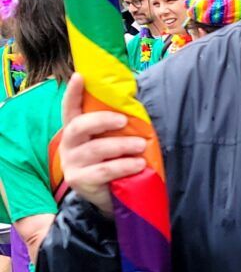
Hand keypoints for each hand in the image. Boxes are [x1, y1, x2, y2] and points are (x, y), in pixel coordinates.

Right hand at [60, 74, 146, 216]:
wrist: (107, 194)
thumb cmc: (110, 158)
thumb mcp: (108, 138)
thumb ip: (114, 123)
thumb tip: (134, 97)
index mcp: (75, 129)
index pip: (70, 107)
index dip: (73, 92)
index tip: (80, 76)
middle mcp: (69, 144)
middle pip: (79, 126)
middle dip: (102, 120)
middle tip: (124, 121)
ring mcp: (72, 163)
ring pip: (96, 149)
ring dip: (121, 145)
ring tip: (140, 145)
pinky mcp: (80, 180)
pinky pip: (103, 171)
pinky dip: (123, 166)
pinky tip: (138, 164)